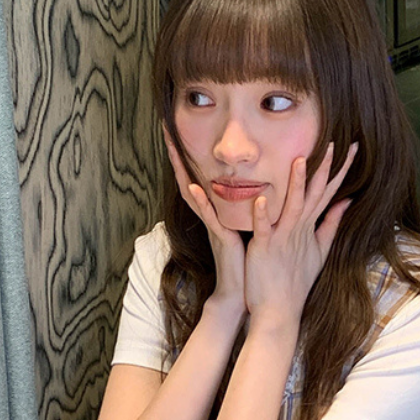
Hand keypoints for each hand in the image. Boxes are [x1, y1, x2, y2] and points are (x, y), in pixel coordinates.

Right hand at [164, 124, 246, 321]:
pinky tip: (193, 186)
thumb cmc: (244, 261)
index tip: (180, 131)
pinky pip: (207, 217)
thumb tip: (252, 187)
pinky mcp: (219, 237)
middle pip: (187, 179)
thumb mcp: (244, 226)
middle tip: (167, 129)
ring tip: (173, 147)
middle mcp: (209, 215)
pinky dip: (200, 202)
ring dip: (182, 170)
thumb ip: (244, 207)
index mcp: (215, 211)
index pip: (199, 177)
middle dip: (177, 156)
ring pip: (192, 192)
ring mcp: (212, 225)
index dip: (189, 156)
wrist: (240, 289)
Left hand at [244, 140, 356, 327]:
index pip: (328, 193)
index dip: (340, 171)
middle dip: (324, 169)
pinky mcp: (265, 249)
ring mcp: (283, 239)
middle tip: (333, 144)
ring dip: (296, 185)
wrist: (279, 312)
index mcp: (309, 227)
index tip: (353, 148)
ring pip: (291, 207)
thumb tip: (345, 202)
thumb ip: (330, 225)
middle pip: (314, 194)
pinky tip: (262, 199)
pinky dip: (263, 215)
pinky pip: (265, 229)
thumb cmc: (294, 282)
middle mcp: (299, 229)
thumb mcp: (318, 251)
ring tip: (299, 161)